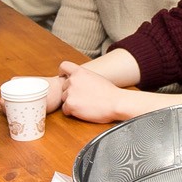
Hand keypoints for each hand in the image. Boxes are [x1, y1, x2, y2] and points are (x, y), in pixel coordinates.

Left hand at [58, 61, 177, 123]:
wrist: (120, 103)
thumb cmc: (114, 94)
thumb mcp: (100, 79)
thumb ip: (89, 78)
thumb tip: (89, 81)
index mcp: (81, 71)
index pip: (62, 67)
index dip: (62, 74)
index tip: (66, 79)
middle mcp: (74, 79)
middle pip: (63, 87)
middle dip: (70, 93)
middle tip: (83, 98)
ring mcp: (72, 92)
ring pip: (65, 100)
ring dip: (73, 104)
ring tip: (88, 106)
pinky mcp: (72, 105)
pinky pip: (67, 111)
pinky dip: (74, 113)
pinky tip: (86, 113)